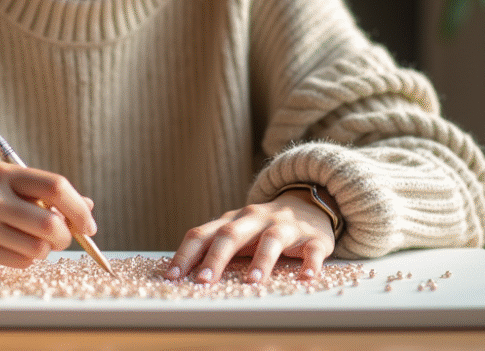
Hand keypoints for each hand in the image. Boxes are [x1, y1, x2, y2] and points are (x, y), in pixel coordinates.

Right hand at [0, 161, 96, 268]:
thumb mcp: (2, 190)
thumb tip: (87, 206)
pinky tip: (6, 251)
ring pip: (38, 247)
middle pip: (51, 222)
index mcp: (3, 173)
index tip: (89, 225)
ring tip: (23, 243)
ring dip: (41, 251)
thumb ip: (42, 196)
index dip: (79, 208)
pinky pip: (19, 261)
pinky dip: (23, 260)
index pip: (56, 186)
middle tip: (60, 240)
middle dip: (64, 237)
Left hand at [165, 188, 337, 283]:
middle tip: (204, 281)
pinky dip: (309, 264)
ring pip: (271, 239)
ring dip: (261, 260)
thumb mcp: (236, 232)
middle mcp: (255, 219)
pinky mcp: (312, 237)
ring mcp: (284, 226)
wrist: (307, 203)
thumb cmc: (262, 227)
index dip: (186, 254)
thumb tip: (181, 275)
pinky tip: (306, 278)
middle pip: (231, 234)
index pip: (202, 234)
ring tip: (253, 281)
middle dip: (215, 258)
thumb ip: (213, 247)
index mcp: (231, 220)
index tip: (172, 277)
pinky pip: (311, 250)